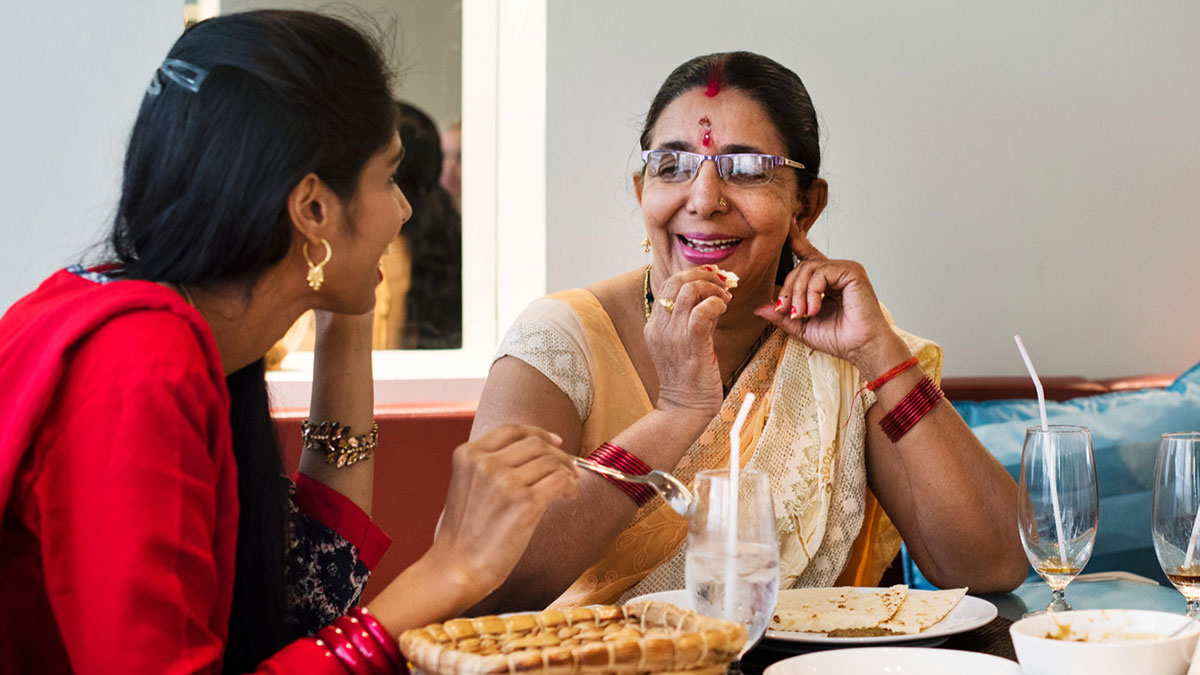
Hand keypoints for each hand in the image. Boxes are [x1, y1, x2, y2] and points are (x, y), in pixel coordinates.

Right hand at [426, 424, 579, 597]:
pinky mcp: (525, 502)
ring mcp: (505, 481)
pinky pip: (560, 481)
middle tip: (570, 470)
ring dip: (567, 472)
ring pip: (551, 462)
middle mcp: (485, 463)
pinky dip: (570, 486)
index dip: (539, 433)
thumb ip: (489, 466)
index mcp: (468, 455)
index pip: (512, 430)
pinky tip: (568, 496)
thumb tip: (533, 456)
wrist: (456, 568)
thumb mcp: (466, 486)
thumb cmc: (463, 535)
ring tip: (569, 488)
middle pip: (536, 444)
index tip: (556, 442)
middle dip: (558, 455)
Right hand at [644, 266, 730, 417]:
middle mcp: (659, 327)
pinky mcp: (691, 344)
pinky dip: (716, 303)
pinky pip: (702, 311)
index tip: (713, 278)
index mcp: (654, 325)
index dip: (692, 274)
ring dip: (713, 288)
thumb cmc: (688, 378)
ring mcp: (673, 335)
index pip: (668, 285)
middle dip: (703, 275)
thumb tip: (711, 297)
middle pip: (676, 281)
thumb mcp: (683, 343)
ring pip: (689, 291)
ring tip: (725, 298)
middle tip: (722, 283)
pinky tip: (723, 308)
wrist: (684, 408)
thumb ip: (692, 319)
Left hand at [753, 233, 896, 373]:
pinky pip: (821, 272)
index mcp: (825, 281)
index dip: (795, 240)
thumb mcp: (800, 327)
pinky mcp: (852, 271)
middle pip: (800, 266)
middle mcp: (835, 272)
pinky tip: (815, 308)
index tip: (786, 224)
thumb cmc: (838, 338)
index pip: (807, 256)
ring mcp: (844, 269)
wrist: (861, 348)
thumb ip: (781, 315)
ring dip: (799, 293)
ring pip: (808, 268)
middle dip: (789, 290)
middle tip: (789, 313)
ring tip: (803, 314)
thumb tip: (758, 308)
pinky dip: (812, 291)